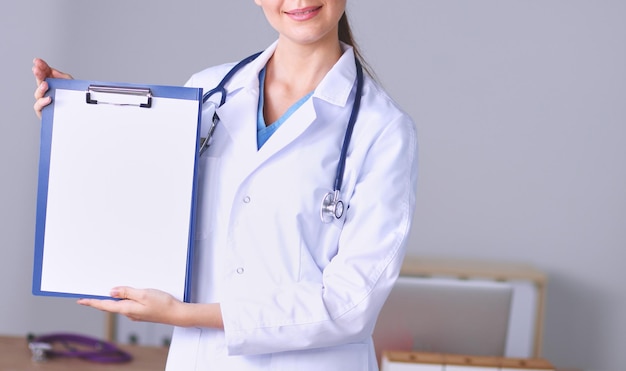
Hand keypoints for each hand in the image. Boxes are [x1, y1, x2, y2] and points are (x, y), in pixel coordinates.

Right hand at [32, 58, 72, 118]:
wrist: (78, 114)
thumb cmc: (73, 99)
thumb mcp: (71, 85)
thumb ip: (63, 77)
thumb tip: (53, 71)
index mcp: (52, 83)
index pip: (45, 73)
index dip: (41, 66)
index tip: (37, 61)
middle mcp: (47, 91)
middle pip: (40, 81)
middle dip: (38, 74)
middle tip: (37, 69)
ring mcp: (44, 100)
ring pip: (38, 93)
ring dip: (41, 88)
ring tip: (45, 84)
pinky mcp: (43, 110)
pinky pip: (39, 106)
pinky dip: (43, 102)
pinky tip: (48, 98)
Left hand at [77, 287, 223, 328]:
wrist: (177, 314)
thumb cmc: (163, 304)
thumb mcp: (143, 294)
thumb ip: (127, 292)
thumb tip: (112, 291)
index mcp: (127, 308)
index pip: (104, 305)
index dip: (91, 302)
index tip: (80, 300)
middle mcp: (129, 313)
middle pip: (110, 306)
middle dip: (99, 300)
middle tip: (88, 295)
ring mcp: (136, 313)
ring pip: (120, 305)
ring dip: (113, 299)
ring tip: (106, 291)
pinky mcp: (142, 312)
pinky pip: (128, 305)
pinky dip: (124, 299)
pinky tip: (126, 295)